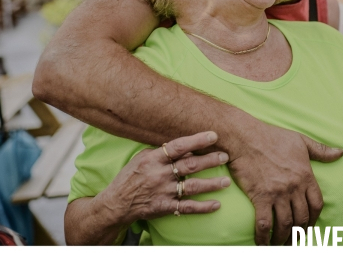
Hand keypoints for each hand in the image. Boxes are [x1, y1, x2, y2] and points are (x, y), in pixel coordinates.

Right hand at [95, 131, 230, 226]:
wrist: (116, 203)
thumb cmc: (131, 176)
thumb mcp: (143, 158)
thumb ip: (163, 152)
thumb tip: (186, 147)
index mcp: (154, 159)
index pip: (178, 146)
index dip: (197, 140)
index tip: (213, 135)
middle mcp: (160, 174)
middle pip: (189, 165)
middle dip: (210, 160)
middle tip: (225, 156)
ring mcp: (164, 192)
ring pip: (192, 186)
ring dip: (211, 184)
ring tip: (226, 181)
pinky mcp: (165, 207)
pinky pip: (187, 207)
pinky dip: (203, 207)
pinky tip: (216, 204)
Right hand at [227, 124, 342, 245]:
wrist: (246, 137)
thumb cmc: (273, 137)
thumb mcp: (300, 141)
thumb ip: (321, 150)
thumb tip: (340, 153)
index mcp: (306, 175)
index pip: (317, 204)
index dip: (315, 219)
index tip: (309, 225)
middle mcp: (294, 187)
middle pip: (302, 218)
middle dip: (300, 232)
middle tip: (295, 239)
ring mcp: (277, 193)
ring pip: (286, 224)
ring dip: (284, 239)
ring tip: (280, 244)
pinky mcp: (260, 197)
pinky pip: (264, 223)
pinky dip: (264, 237)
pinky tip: (263, 243)